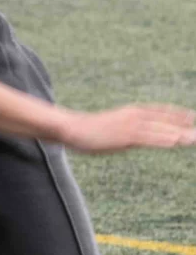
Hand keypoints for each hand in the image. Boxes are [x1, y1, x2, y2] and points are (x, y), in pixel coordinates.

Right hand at [60, 103, 195, 154]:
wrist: (71, 128)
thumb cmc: (87, 130)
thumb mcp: (110, 127)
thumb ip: (125, 131)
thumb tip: (132, 138)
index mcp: (131, 112)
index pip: (160, 111)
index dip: (177, 114)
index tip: (192, 116)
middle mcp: (134, 116)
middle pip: (164, 119)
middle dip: (184, 123)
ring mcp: (129, 126)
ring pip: (160, 129)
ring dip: (179, 133)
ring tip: (195, 137)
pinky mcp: (124, 137)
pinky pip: (148, 138)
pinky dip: (163, 139)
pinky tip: (175, 142)